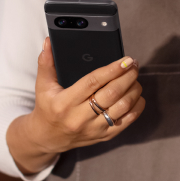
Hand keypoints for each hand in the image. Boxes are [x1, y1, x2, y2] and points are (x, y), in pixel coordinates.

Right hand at [6, 38, 145, 174]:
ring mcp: (94, 128)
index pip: (93, 82)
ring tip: (135, 78)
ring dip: (134, 90)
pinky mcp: (104, 136)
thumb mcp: (43, 86)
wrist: (48, 138)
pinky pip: (126, 122)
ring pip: (122, 107)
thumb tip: (48, 42)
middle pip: (112, 94)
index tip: (126, 60)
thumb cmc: (47, 108)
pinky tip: (137, 96)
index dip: (112, 69)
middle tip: (134, 65)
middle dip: (128, 77)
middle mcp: (80, 117)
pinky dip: (136, 107)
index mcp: (65, 102)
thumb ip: (46, 63)